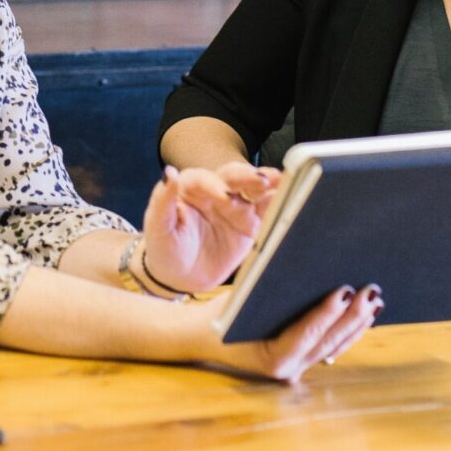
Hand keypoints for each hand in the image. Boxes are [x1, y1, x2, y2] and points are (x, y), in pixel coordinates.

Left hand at [140, 163, 282, 293]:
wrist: (181, 277)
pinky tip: (292, 197)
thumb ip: (162, 201)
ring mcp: (236, 206)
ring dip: (269, 183)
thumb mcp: (158, 227)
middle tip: (262, 180)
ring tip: (283, 180)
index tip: (223, 196)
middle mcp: (216, 191)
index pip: (203, 179)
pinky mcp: (251, 223)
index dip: (214, 185)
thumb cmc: (165, 249)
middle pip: (233, 177)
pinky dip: (279, 202)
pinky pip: (266, 210)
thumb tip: (169, 173)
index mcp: (190, 188)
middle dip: (248, 177)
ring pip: (253, 189)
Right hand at [198, 284, 381, 382]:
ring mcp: (297, 368)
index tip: (345, 291)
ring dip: (357, 324)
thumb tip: (306, 269)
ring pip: (335, 346)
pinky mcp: (303, 360)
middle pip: (328, 342)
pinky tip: (364, 314)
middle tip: (371, 292)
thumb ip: (271, 292)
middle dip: (352, 316)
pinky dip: (348, 330)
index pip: (305, 334)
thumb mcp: (240, 302)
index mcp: (271, 359)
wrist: (204, 338)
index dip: (327, 313)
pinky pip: (331, 347)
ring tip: (375, 300)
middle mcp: (288, 370)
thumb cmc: (220, 316)